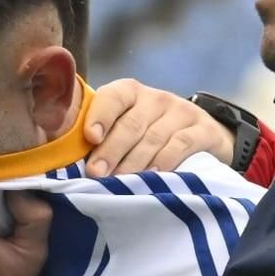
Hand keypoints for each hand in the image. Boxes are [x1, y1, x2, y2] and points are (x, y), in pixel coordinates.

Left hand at [84, 79, 234, 176]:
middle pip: (131, 123)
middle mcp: (156, 99)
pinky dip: (165, 161)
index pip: (113, 97)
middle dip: (111, 149)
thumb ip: (102, 138)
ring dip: (134, 161)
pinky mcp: (203, 130)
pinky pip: (181, 144)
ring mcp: (182, 112)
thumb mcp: (127, 129)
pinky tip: (153, 177)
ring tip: (120, 182)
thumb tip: (70, 164)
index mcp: (131, 93)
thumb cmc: (149, 136)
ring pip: (154, 137)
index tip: (90, 138)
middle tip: (96, 174)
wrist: (202, 137)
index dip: (100, 115)